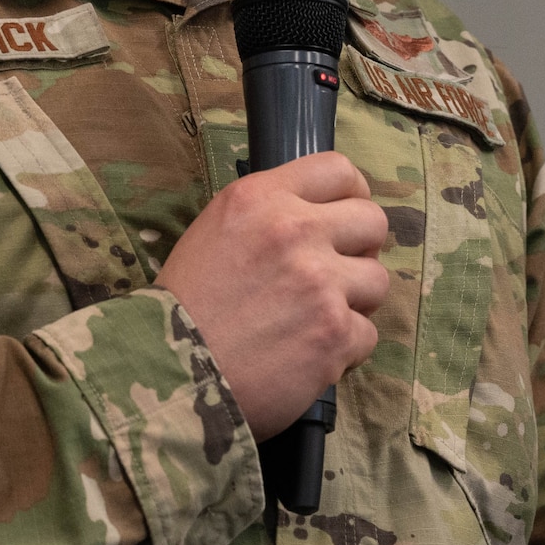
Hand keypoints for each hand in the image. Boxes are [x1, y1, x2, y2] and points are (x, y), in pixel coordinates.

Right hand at [157, 152, 388, 439]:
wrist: (167, 374)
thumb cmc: (184, 307)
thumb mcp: (215, 230)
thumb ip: (269, 214)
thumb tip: (318, 216)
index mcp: (262, 198)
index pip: (337, 170)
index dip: (352, 194)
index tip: (347, 216)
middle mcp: (296, 231)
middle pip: (372, 222)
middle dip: (361, 249)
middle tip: (338, 273)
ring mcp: (320, 283)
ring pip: (377, 280)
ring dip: (355, 302)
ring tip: (316, 319)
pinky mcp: (334, 334)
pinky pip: (367, 334)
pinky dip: (343, 349)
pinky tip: (308, 354)